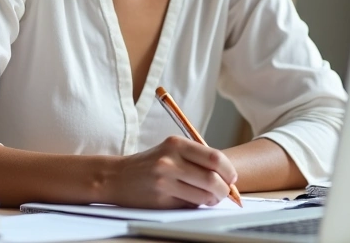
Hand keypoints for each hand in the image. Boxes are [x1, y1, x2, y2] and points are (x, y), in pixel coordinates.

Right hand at [102, 135, 237, 208]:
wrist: (117, 176)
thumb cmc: (150, 163)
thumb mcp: (171, 150)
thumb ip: (197, 158)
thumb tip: (227, 176)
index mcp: (176, 144)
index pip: (215, 158)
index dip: (229, 171)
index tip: (231, 178)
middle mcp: (170, 161)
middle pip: (212, 179)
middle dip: (224, 190)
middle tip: (224, 192)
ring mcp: (164, 181)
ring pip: (203, 196)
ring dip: (211, 200)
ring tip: (208, 197)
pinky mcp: (161, 199)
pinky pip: (189, 205)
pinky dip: (196, 204)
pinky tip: (189, 199)